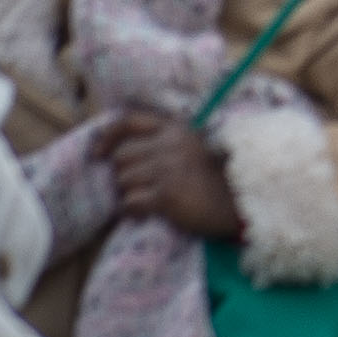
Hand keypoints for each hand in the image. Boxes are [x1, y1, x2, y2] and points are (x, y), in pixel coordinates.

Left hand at [99, 113, 240, 239]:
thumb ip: (161, 144)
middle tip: (137, 188)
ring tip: (145, 201)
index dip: (107, 138)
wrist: (240, 204)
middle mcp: (171, 144)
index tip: (97, 155)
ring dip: (129, 194)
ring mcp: (168, 169)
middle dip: (124, 175)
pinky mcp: (166, 195)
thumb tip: (115, 155)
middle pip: (121, 157)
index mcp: (177, 129)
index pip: (128, 122)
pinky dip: (133, 210)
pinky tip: (146, 213)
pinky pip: (130, 202)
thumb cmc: (213, 179)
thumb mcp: (190, 149)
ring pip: (123, 181)